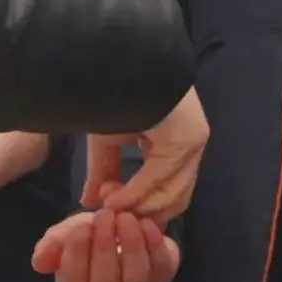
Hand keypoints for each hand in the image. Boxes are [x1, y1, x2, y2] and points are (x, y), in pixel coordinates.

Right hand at [32, 207, 179, 281]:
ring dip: (130, 245)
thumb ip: (52, 246)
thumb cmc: (89, 237)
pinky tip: (146, 223)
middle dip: (105, 246)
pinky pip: (161, 267)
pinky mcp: (161, 278)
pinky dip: (155, 245)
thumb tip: (39, 261)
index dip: (77, 253)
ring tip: (125, 217)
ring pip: (136, 278)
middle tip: (105, 215)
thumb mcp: (66, 236)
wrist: (122, 230)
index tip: (81, 225)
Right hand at [82, 87, 207, 220]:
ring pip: (172, 195)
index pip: (170, 190)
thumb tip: (89, 202)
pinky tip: (112, 198)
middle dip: (144, 214)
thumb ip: (103, 172)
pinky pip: (160, 178)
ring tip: (108, 206)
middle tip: (115, 220)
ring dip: (139, 207)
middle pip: (175, 198)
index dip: (144, 208)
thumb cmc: (113, 93)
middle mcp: (190, 147)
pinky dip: (135, 193)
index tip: (116, 218)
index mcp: (177, 144)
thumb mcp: (107, 140)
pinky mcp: (184, 140)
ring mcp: (191, 144)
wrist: (118, 62)